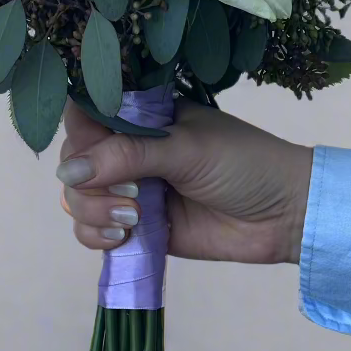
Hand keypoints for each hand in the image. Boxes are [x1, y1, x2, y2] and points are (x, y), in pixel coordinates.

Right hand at [56, 99, 312, 264]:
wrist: (283, 215)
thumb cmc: (244, 164)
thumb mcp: (186, 149)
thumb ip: (127, 155)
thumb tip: (67, 172)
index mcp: (143, 116)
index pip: (87, 114)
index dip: (79, 133)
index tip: (92, 150)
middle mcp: (130, 150)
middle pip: (74, 160)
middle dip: (87, 180)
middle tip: (129, 193)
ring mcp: (131, 190)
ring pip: (78, 198)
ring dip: (92, 210)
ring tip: (131, 220)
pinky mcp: (136, 228)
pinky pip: (92, 230)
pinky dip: (96, 235)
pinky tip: (123, 237)